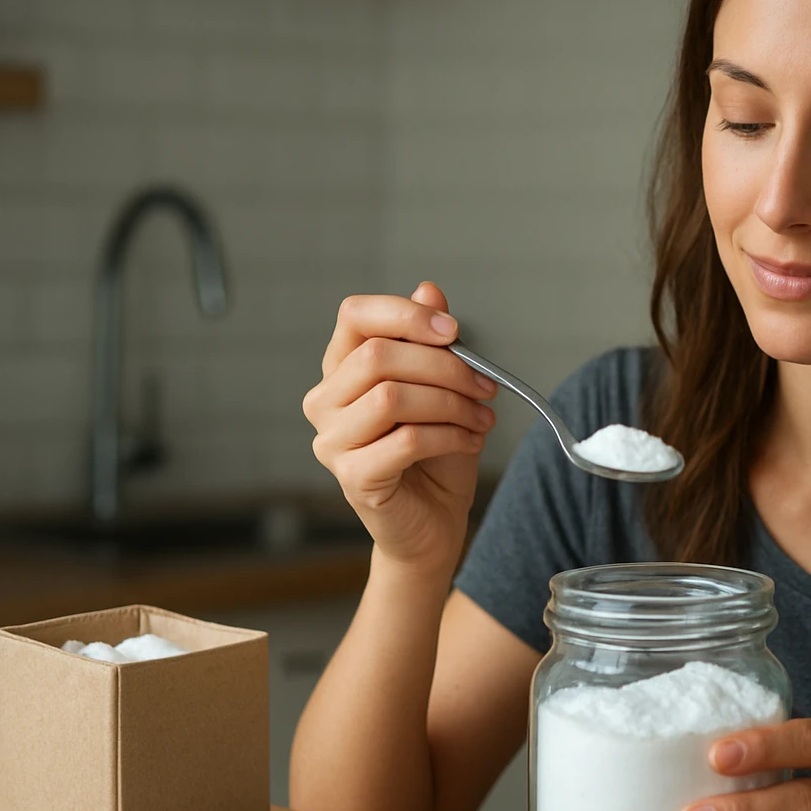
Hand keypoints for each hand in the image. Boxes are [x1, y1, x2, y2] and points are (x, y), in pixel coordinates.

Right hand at [303, 282, 498, 569]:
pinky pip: (406, 440)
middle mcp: (325, 401)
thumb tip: (429, 289)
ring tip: (481, 417)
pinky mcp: (354, 478)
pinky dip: (451, 435)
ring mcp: (332, 442)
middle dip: (444, 365)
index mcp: (341, 368)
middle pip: (378, 355)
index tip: (453, 330)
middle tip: (484, 386)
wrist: (434, 521)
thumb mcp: (441, 387)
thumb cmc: (433, 453)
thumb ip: (431, 341)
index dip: (405, 314)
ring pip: (391, 397)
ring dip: (451, 403)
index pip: (355, 315)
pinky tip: (472, 441)